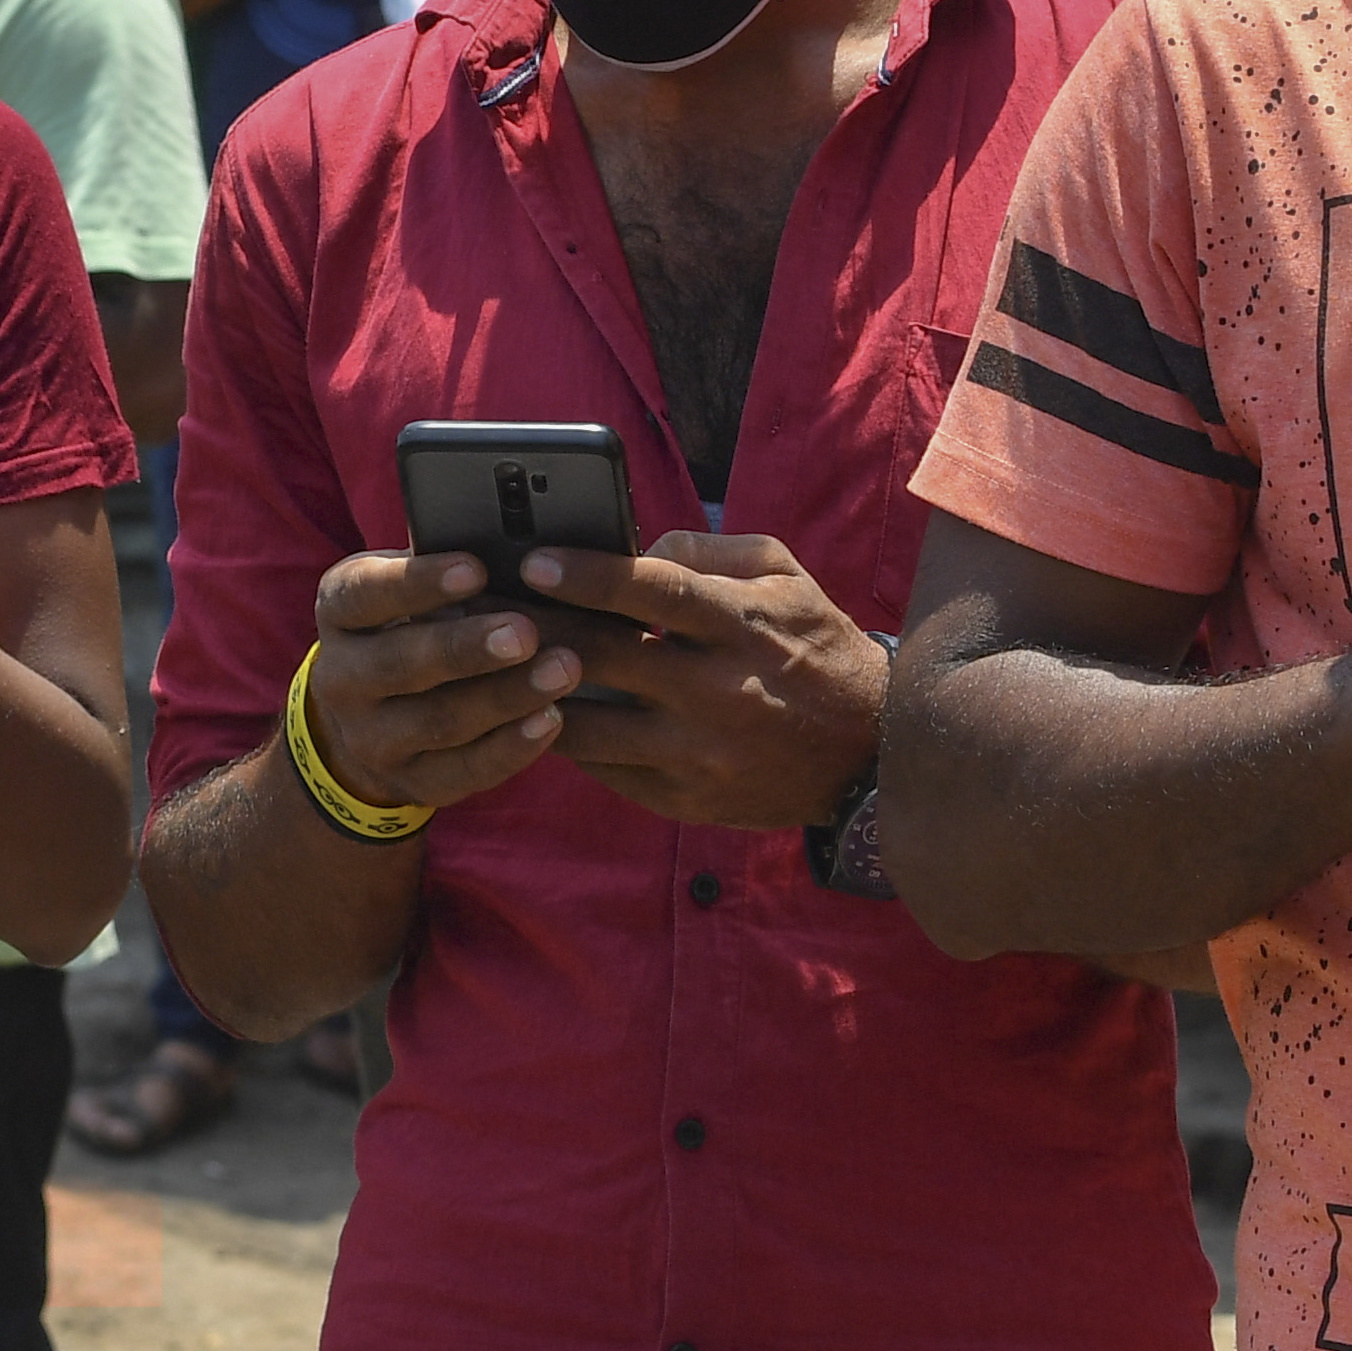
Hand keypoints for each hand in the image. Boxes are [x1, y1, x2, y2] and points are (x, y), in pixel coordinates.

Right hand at [292, 549, 609, 813]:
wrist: (373, 718)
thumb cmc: (415, 626)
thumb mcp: (413, 590)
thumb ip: (452, 571)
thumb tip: (525, 543)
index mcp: (341, 613)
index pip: (365, 595)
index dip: (418, 583)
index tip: (476, 568)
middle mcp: (342, 678)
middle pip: (403, 664)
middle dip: (467, 648)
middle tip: (527, 631)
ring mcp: (372, 738)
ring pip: (440, 721)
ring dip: (506, 696)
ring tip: (564, 669)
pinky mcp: (411, 782)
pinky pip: (463, 770)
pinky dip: (511, 747)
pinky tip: (553, 719)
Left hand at [515, 533, 888, 826]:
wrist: (866, 752)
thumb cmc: (813, 644)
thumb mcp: (783, 576)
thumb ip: (707, 551)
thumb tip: (633, 552)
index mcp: (743, 625)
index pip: (655, 593)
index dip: (589, 575)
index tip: (533, 562)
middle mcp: (717, 691)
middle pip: (605, 658)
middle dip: (536, 630)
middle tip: (485, 610)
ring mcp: (697, 752)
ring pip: (587, 726)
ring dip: (532, 694)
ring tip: (494, 667)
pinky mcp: (683, 798)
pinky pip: (602, 769)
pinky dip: (565, 738)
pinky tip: (537, 712)